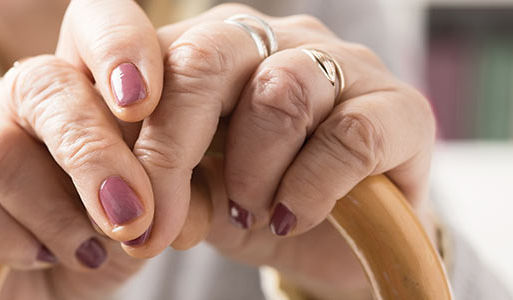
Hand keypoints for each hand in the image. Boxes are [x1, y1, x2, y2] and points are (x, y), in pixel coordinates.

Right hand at [0, 1, 189, 297]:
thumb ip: (162, 180)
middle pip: (48, 86)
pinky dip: (8, 242)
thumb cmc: (103, 240)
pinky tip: (37, 258)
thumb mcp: (150, 210)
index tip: (143, 103)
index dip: (117, 45)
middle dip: (95, 156)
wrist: (42, 294)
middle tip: (132, 214)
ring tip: (88, 252)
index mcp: (86, 83)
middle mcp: (22, 96)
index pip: (95, 21)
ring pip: (0, 151)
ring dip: (57, 215)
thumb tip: (167, 177)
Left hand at [136, 4, 435, 298]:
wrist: (342, 237)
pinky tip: (292, 216)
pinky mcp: (399, 107)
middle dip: (172, 148)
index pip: (151, 43)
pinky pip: (348, 135)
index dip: (121, 82)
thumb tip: (139, 208)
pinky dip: (309, 187)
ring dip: (251, 171)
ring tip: (249, 213)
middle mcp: (270, 39)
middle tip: (157, 219)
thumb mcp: (192, 200)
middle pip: (208, 58)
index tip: (113, 149)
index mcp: (206, 47)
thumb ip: (165, 191)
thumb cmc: (252, 202)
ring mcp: (338, 63)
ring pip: (279, 91)